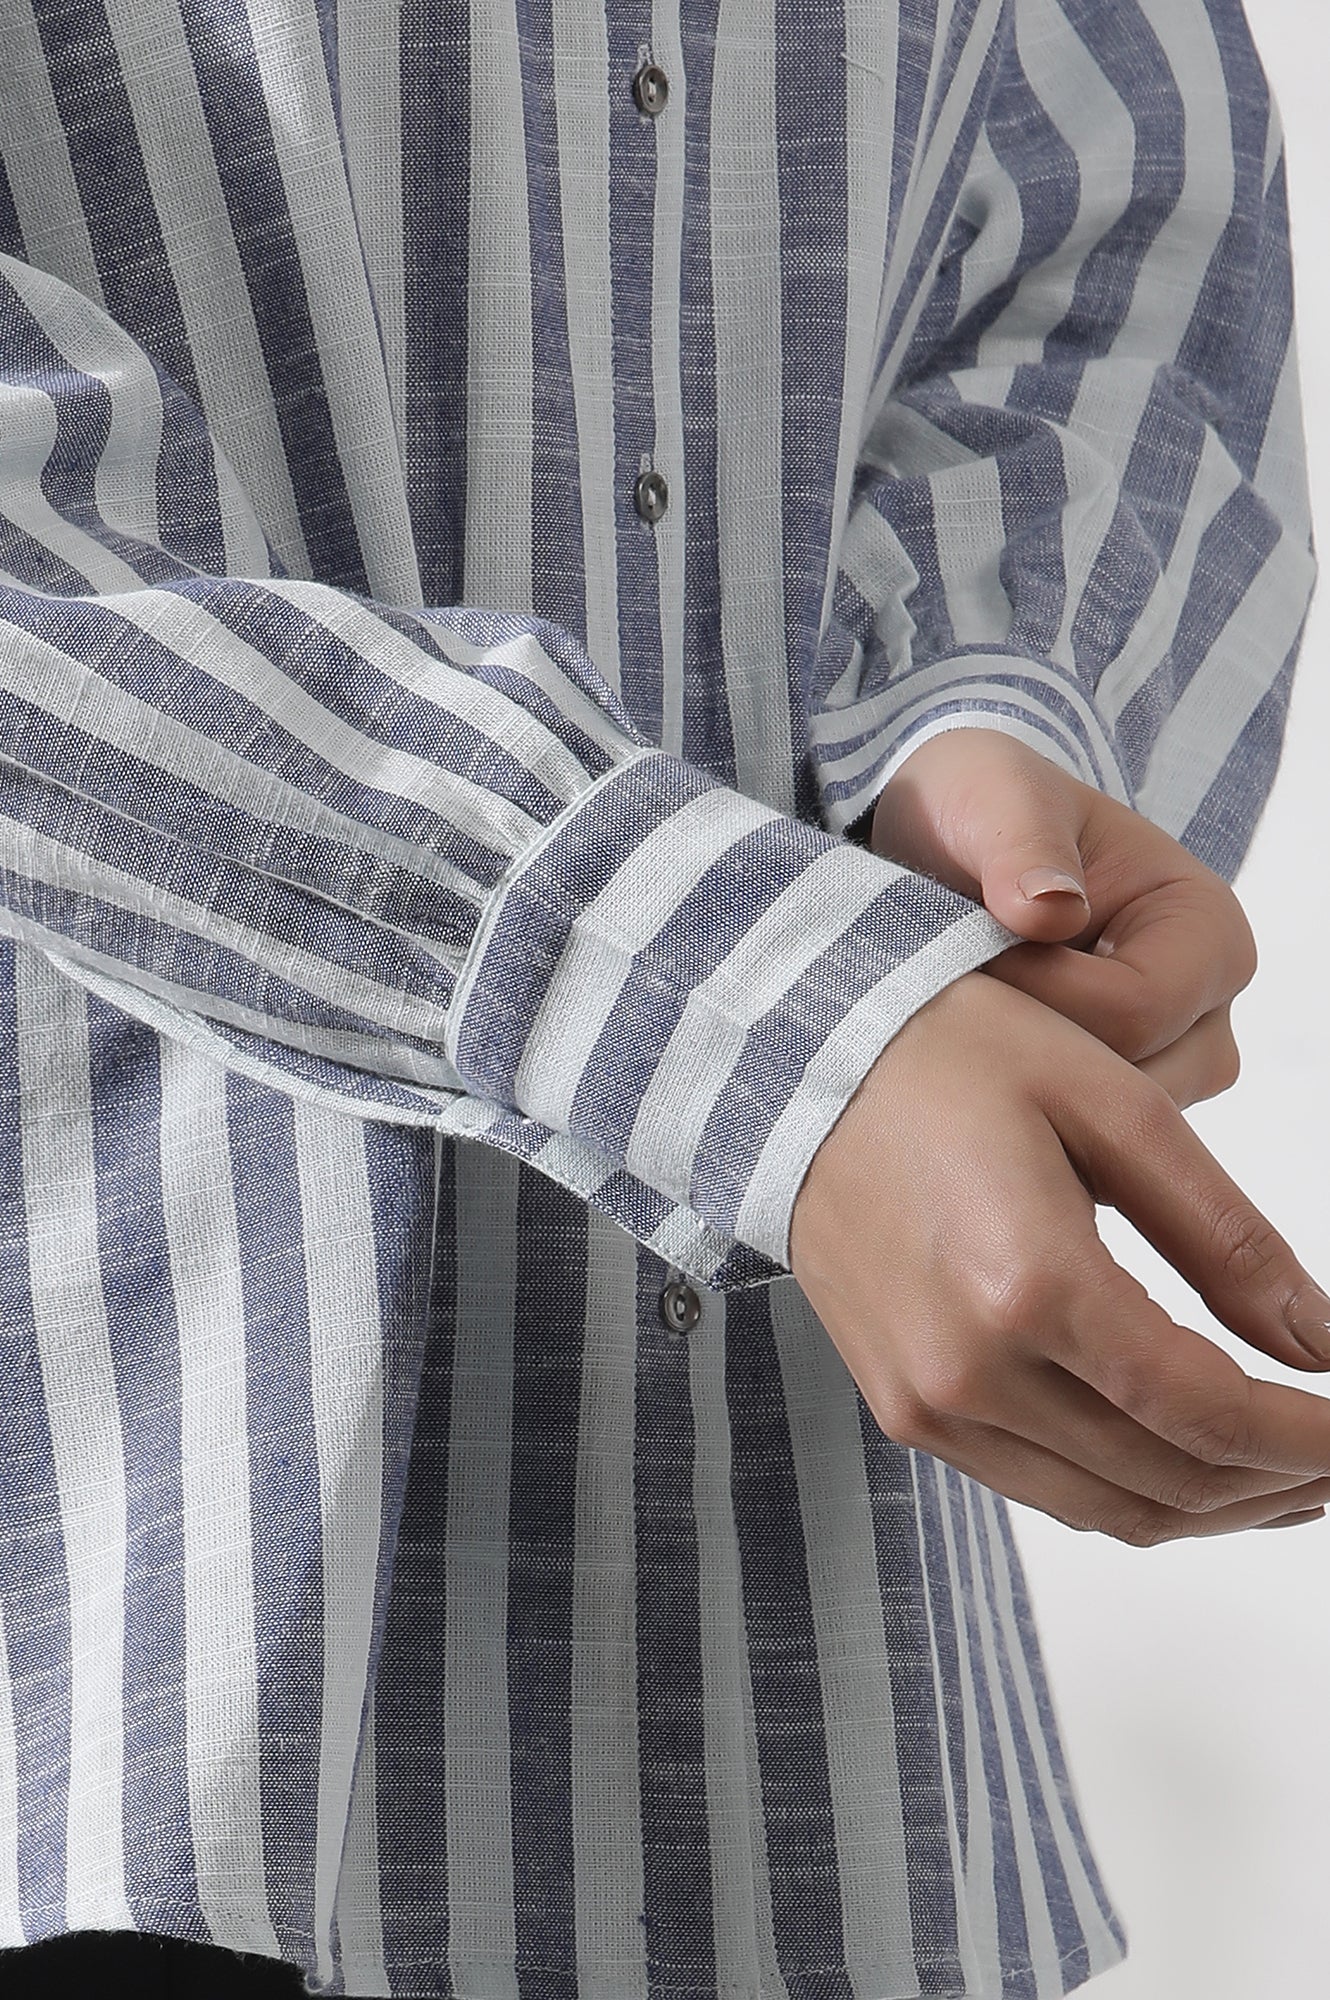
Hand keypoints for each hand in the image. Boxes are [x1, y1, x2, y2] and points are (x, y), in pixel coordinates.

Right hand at [789, 969, 1329, 1542]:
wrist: (794, 1067)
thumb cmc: (954, 1057)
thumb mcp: (1114, 1109)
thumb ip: (1228, 1238)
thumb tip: (1327, 1345)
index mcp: (1028, 1286)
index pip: (1207, 1413)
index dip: (1312, 1440)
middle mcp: (970, 1372)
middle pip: (1169, 1483)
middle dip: (1282, 1484)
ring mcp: (928, 1403)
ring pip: (1112, 1510)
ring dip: (1217, 1505)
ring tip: (1291, 1470)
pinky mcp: (905, 1409)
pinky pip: (1045, 1488)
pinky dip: (1135, 1490)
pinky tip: (1184, 1451)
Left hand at [861, 726, 1255, 1110]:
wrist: (953, 843)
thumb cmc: (989, 807)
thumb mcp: (995, 795)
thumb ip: (1023, 844)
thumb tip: (1052, 912)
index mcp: (1207, 930)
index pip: (1137, 1011)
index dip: (1039, 997)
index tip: (963, 959)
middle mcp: (1206, 1010)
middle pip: (1130, 1084)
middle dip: (1028, 1048)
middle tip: (947, 994)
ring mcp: (1166, 1064)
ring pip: (1098, 1123)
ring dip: (1017, 1077)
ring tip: (957, 1015)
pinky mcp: (1114, 1096)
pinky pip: (1068, 1136)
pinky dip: (1012, 1100)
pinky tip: (963, 1052)